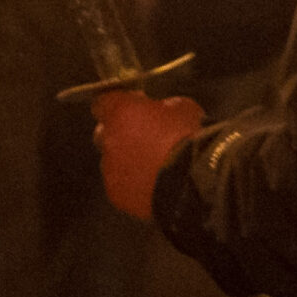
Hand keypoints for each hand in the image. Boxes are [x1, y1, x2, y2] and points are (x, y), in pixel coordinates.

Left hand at [92, 90, 205, 220]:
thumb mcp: (181, 107)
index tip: (133, 107)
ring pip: (112, 161)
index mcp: (122, 111)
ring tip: (153, 166)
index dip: (118, 105)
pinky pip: (120, 184)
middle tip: (143, 139)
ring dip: (127, 160)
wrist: (195, 180)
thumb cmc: (191, 138)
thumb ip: (159, 108)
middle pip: (103, 134)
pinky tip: (153, 184)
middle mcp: (109, 138)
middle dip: (118, 134)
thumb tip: (158, 113)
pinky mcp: (116, 193)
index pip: (102, 103)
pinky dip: (133, 183)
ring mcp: (110, 168)